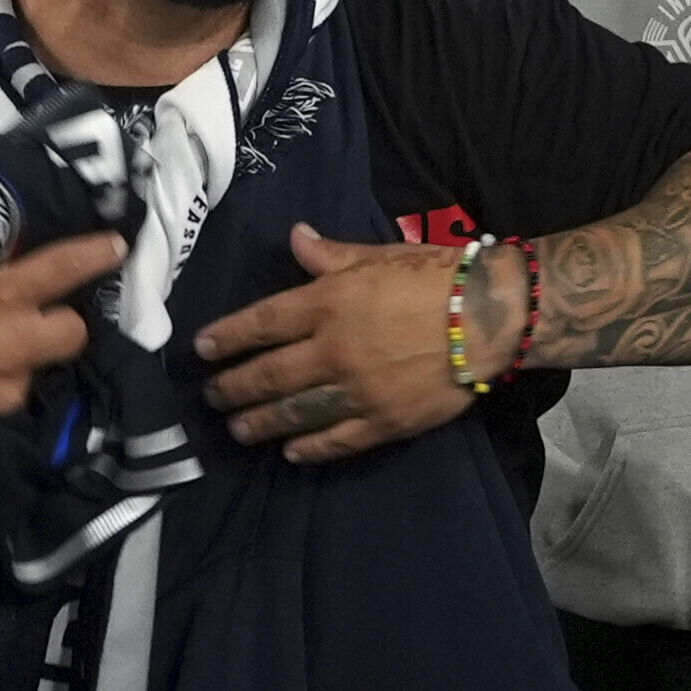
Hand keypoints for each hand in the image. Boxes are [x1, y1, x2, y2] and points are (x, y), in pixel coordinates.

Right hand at [0, 228, 129, 437]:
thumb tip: (1, 243)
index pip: (61, 269)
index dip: (94, 255)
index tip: (117, 246)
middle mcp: (12, 340)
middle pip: (75, 331)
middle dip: (67, 323)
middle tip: (43, 318)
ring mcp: (9, 383)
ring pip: (46, 365)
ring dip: (32, 356)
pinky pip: (18, 392)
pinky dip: (6, 384)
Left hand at [191, 224, 489, 464]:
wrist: (490, 316)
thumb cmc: (435, 276)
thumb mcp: (379, 254)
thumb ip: (331, 255)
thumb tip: (294, 238)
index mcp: (330, 303)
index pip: (262, 323)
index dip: (226, 337)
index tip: (201, 349)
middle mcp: (334, 349)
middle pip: (269, 374)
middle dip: (233, 386)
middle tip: (210, 396)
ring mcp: (358, 391)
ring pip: (295, 412)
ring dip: (260, 422)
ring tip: (237, 429)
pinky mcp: (384, 422)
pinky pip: (337, 440)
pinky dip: (310, 448)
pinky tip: (291, 452)